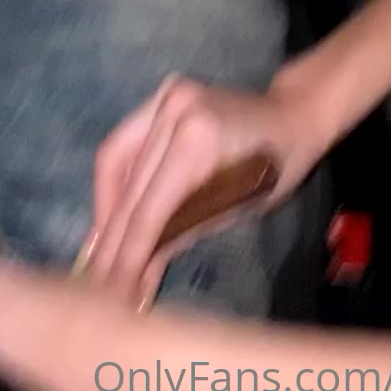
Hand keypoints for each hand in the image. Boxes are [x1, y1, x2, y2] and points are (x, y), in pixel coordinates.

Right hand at [82, 72, 326, 306]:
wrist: (291, 116)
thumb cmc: (275, 170)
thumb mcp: (231, 210)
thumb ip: (177, 237)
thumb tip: (133, 282)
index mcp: (199, 141)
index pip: (149, 210)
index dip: (126, 256)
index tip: (113, 296)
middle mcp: (174, 111)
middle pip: (128, 188)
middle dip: (111, 240)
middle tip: (99, 284)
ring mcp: (165, 97)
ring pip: (115, 160)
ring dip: (106, 210)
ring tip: (101, 251)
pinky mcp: (160, 94)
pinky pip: (124, 143)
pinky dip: (117, 180)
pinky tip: (114, 213)